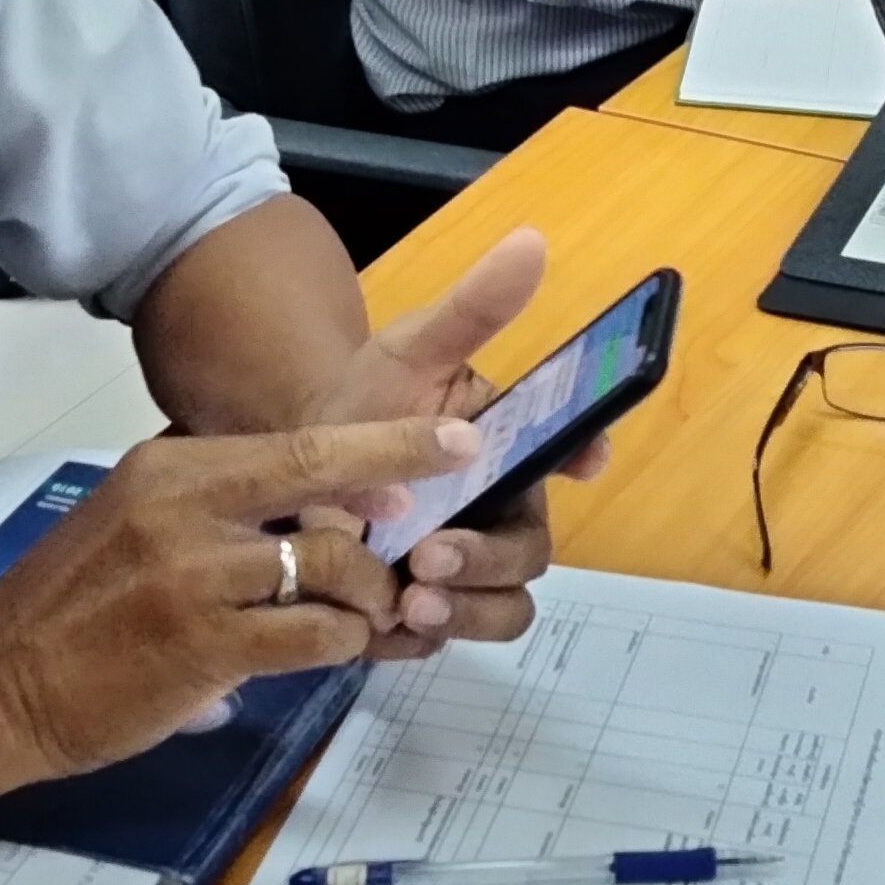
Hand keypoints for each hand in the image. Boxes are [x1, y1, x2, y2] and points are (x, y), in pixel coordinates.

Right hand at [0, 412, 479, 775]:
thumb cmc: (70, 609)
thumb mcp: (135, 523)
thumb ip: (216, 507)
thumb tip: (319, 512)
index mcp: (170, 468)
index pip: (296, 442)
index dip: (384, 442)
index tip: (451, 437)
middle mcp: (184, 507)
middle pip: (321, 475)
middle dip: (405, 475)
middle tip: (453, 500)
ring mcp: (194, 578)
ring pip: (332, 568)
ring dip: (370, 595)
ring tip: (371, 613)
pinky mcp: (203, 649)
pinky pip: (312, 637)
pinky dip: (339, 643)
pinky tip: (332, 651)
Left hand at [309, 230, 591, 658]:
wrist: (296, 460)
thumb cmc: (369, 399)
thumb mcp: (412, 347)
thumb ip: (472, 308)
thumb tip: (531, 241)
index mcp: (515, 449)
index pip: (575, 452)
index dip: (588, 454)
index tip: (585, 459)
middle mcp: (502, 515)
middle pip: (530, 555)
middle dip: (489, 562)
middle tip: (431, 557)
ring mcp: (465, 572)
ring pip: (499, 612)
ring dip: (464, 614)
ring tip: (408, 602)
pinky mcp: (422, 615)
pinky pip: (438, 644)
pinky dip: (411, 640)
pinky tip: (372, 624)